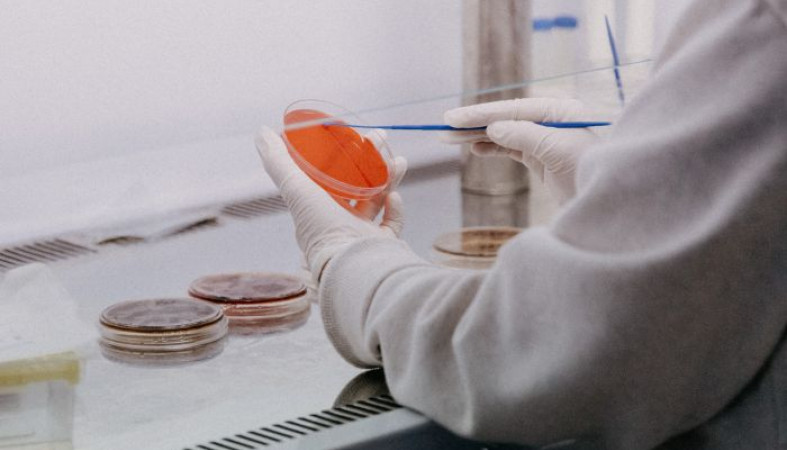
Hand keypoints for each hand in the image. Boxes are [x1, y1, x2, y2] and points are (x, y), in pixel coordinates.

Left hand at [255, 126, 406, 281]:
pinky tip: (394, 196)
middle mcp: (338, 222)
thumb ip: (278, 162)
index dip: (339, 154)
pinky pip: (392, 222)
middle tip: (380, 138)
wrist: (355, 265)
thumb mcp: (297, 190)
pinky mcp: (383, 244)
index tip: (350, 134)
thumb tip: (262, 132)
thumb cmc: (323, 230)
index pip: (328, 176)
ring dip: (387, 176)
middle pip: (355, 183)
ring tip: (399, 161)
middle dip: (369, 158)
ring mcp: (361, 234)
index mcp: (317, 210)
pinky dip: (395, 208)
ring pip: (377, 198)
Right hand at [443, 98, 602, 203]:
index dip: (482, 113)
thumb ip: (524, 135)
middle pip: (506, 118)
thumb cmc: (591, 171)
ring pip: (505, 133)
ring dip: (478, 136)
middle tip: (444, 128)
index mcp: (560, 110)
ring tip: (450, 140)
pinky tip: (474, 148)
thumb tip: (493, 128)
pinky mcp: (543, 157)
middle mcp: (552, 120)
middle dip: (475, 123)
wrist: (609, 204)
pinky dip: (492, 148)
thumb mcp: (557, 150)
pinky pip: (511, 148)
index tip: (455, 118)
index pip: (513, 108)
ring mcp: (546, 139)